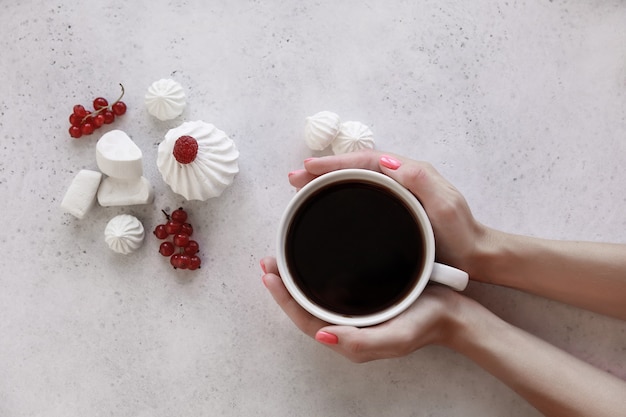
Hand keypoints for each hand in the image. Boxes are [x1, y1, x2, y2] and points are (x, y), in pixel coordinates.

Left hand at [260, 256, 463, 362]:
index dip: (283, 299)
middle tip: (268, 261)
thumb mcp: (397, 337)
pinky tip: (314, 259)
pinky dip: (316, 273)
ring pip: (315, 296)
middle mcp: (346, 323)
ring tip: (281, 258)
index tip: (269, 274)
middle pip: (304, 306)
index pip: (304, 319)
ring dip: (295, 278)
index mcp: (348, 336)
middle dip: (282, 285)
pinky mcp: (364, 294)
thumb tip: (323, 337)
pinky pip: (332, 285)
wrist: (453, 313)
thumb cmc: (426, 324)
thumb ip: (362, 342)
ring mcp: (354, 309)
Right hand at [288, 150, 486, 276]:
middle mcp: (400, 179)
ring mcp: (395, 195)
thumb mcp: (445, 205)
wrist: (474, 256)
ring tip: (302, 188)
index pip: (366, 161)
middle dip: (323, 170)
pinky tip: (326, 206)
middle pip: (355, 169)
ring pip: (355, 182)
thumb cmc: (461, 234)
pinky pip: (361, 197)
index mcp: (409, 173)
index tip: (308, 168)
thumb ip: (421, 181)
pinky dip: (340, 196)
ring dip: (327, 182)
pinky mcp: (393, 212)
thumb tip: (388, 161)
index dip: (335, 164)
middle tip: (295, 178)